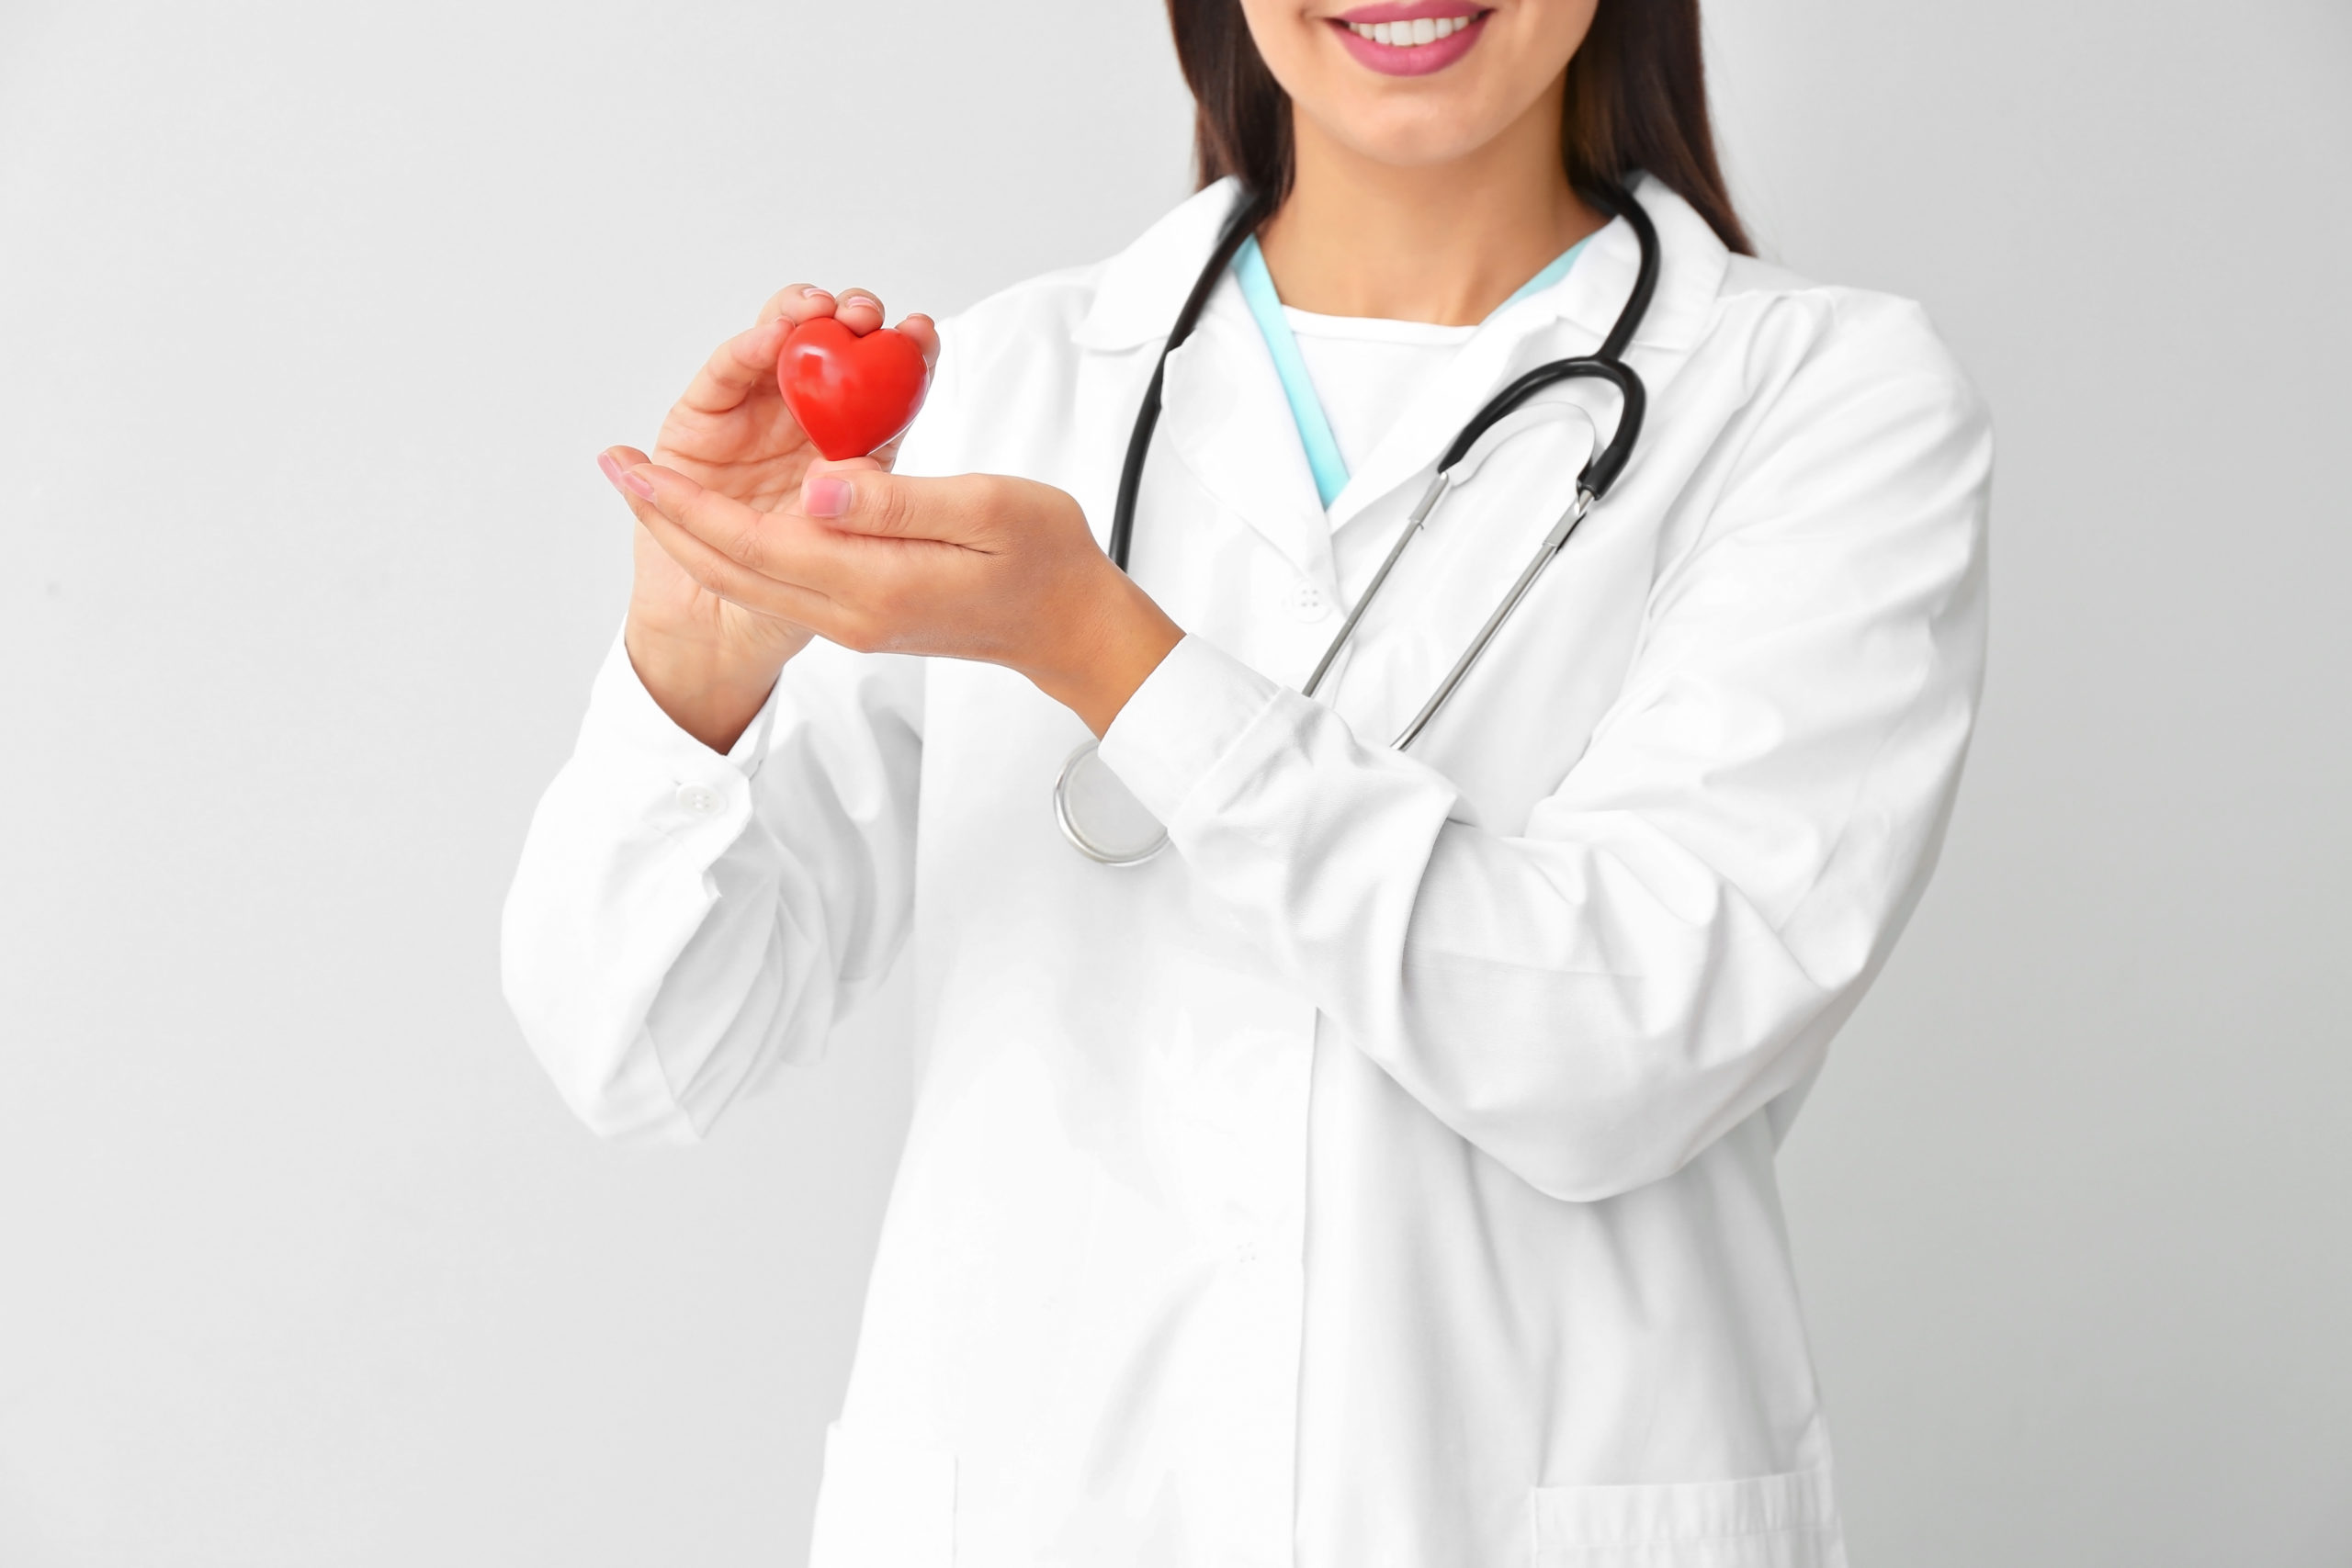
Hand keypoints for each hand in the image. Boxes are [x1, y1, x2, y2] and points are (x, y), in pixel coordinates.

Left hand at [610, 456, 1185, 737]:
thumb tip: (815, 485)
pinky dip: (736, 543)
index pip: (752, 542)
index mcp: (872, 584)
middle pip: (731, 565)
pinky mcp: (861, 611)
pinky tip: (717, 514)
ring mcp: (852, 617)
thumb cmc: (1047, 561)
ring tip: (649, 485)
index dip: (684, 502)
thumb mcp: (986, 510)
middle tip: (615, 466)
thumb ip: (894, 500)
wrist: (1073, 629)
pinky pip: (778, 577)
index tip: (634, 465)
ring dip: (693, 532)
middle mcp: (850, 611)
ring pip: (747, 576)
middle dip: (666, 516)